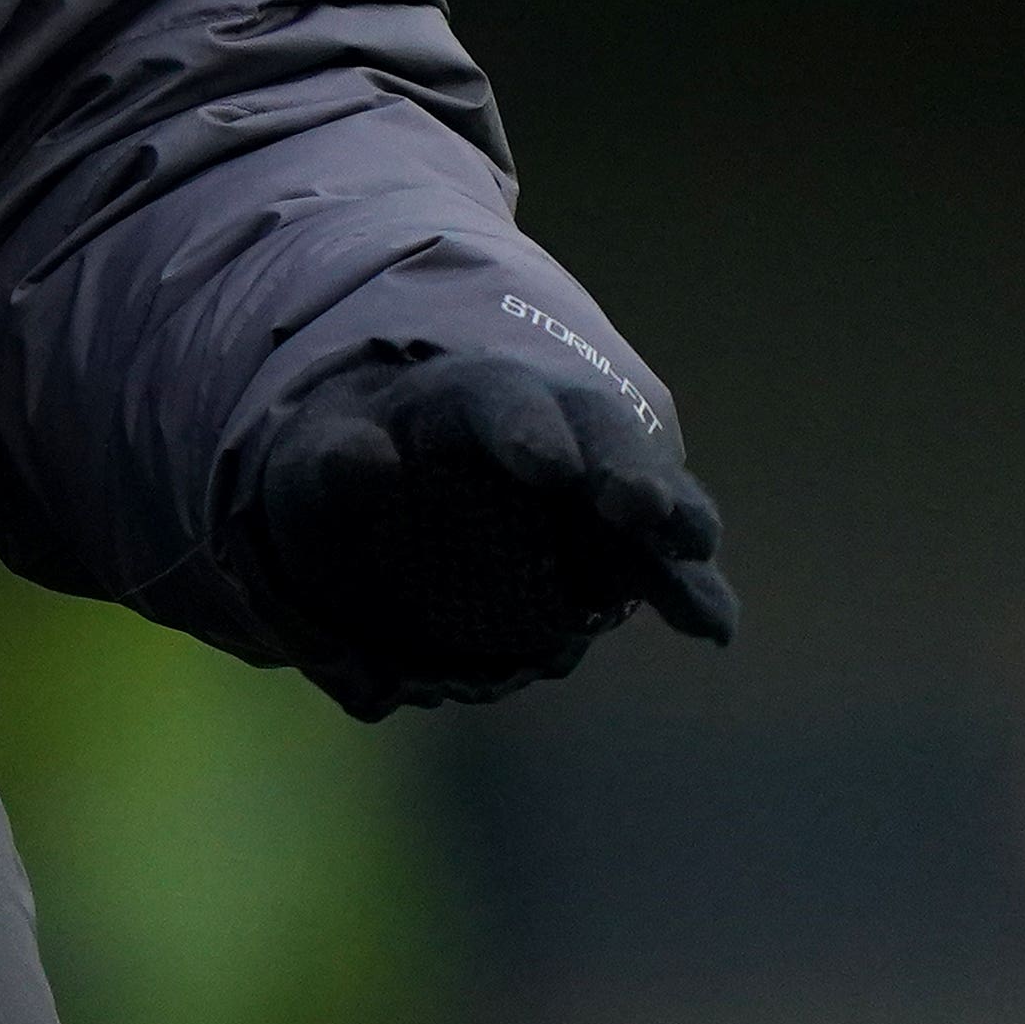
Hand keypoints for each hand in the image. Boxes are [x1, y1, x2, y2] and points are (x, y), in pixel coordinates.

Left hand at [252, 348, 738, 719]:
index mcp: (465, 395)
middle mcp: (546, 423)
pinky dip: (691, 588)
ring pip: (646, 491)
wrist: (377, 487)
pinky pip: (662, 561)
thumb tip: (363, 459)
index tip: (547, 468)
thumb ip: (329, 463)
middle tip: (637, 506)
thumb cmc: (341, 463)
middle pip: (597, 430)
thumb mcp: (311, 460)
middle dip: (621, 465)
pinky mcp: (614, 543)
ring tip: (689, 554)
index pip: (501, 399)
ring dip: (674, 522)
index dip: (525, 430)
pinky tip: (713, 628)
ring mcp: (588, 481)